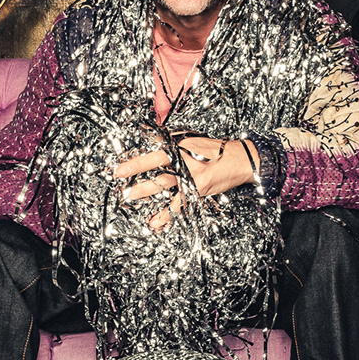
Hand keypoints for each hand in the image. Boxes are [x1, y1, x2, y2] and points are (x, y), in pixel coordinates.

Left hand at [112, 138, 257, 232]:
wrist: (239, 160)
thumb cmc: (216, 149)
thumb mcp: (192, 140)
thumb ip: (172, 142)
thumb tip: (151, 137)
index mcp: (181, 149)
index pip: (154, 157)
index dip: (136, 164)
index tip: (119, 171)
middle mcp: (185, 164)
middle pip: (157, 175)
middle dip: (137, 183)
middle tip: (122, 190)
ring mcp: (191, 179)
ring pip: (165, 188)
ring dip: (147, 195)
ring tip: (132, 199)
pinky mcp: (198, 191)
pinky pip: (179, 205)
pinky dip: (167, 214)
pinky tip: (156, 222)